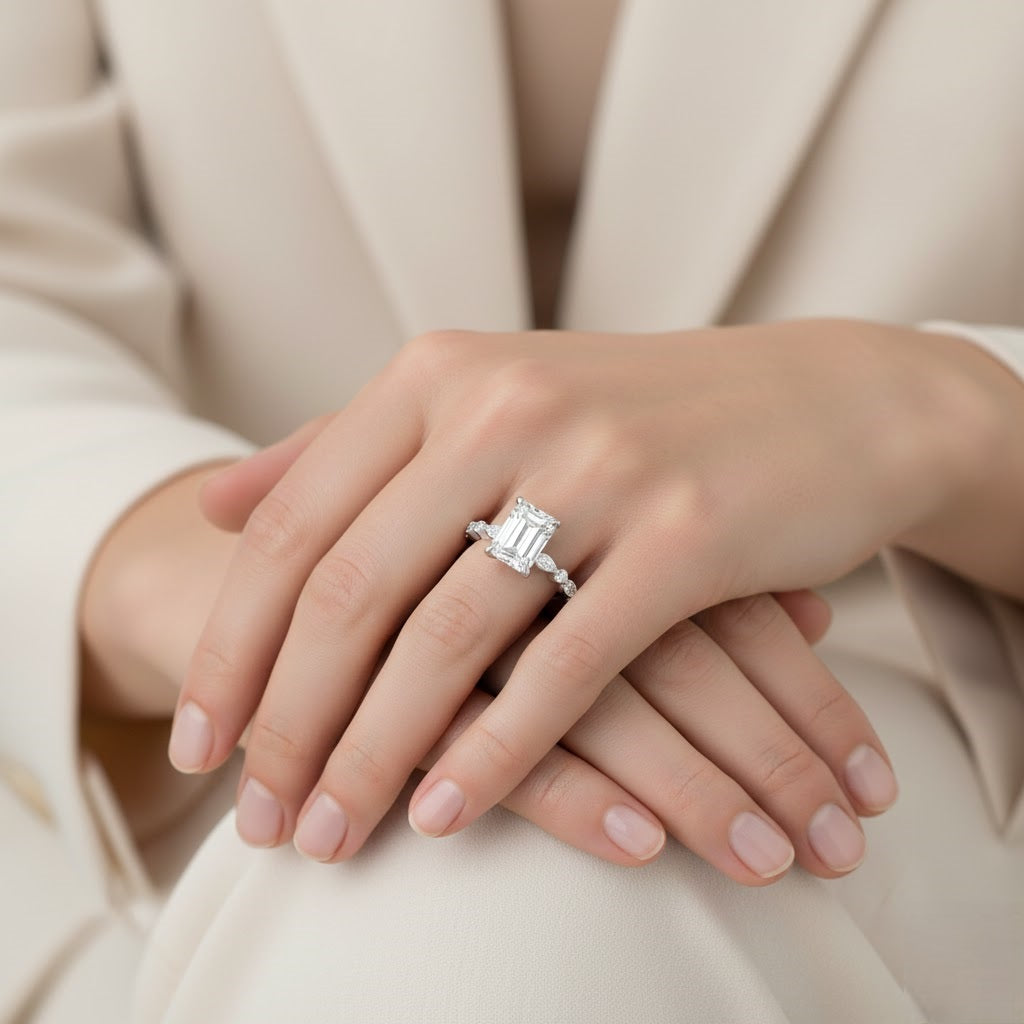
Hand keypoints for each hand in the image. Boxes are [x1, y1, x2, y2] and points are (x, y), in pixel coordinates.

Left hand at [204, 437, 890, 881]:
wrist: (823, 404)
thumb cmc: (637, 418)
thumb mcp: (482, 403)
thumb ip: (344, 446)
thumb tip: (214, 502)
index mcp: (440, 375)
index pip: (292, 525)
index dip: (230, 644)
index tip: (197, 743)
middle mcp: (503, 406)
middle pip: (349, 589)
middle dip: (287, 721)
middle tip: (257, 816)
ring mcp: (598, 466)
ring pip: (446, 637)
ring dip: (373, 754)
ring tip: (331, 836)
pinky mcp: (685, 533)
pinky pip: (565, 666)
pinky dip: (495, 752)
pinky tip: (445, 815)